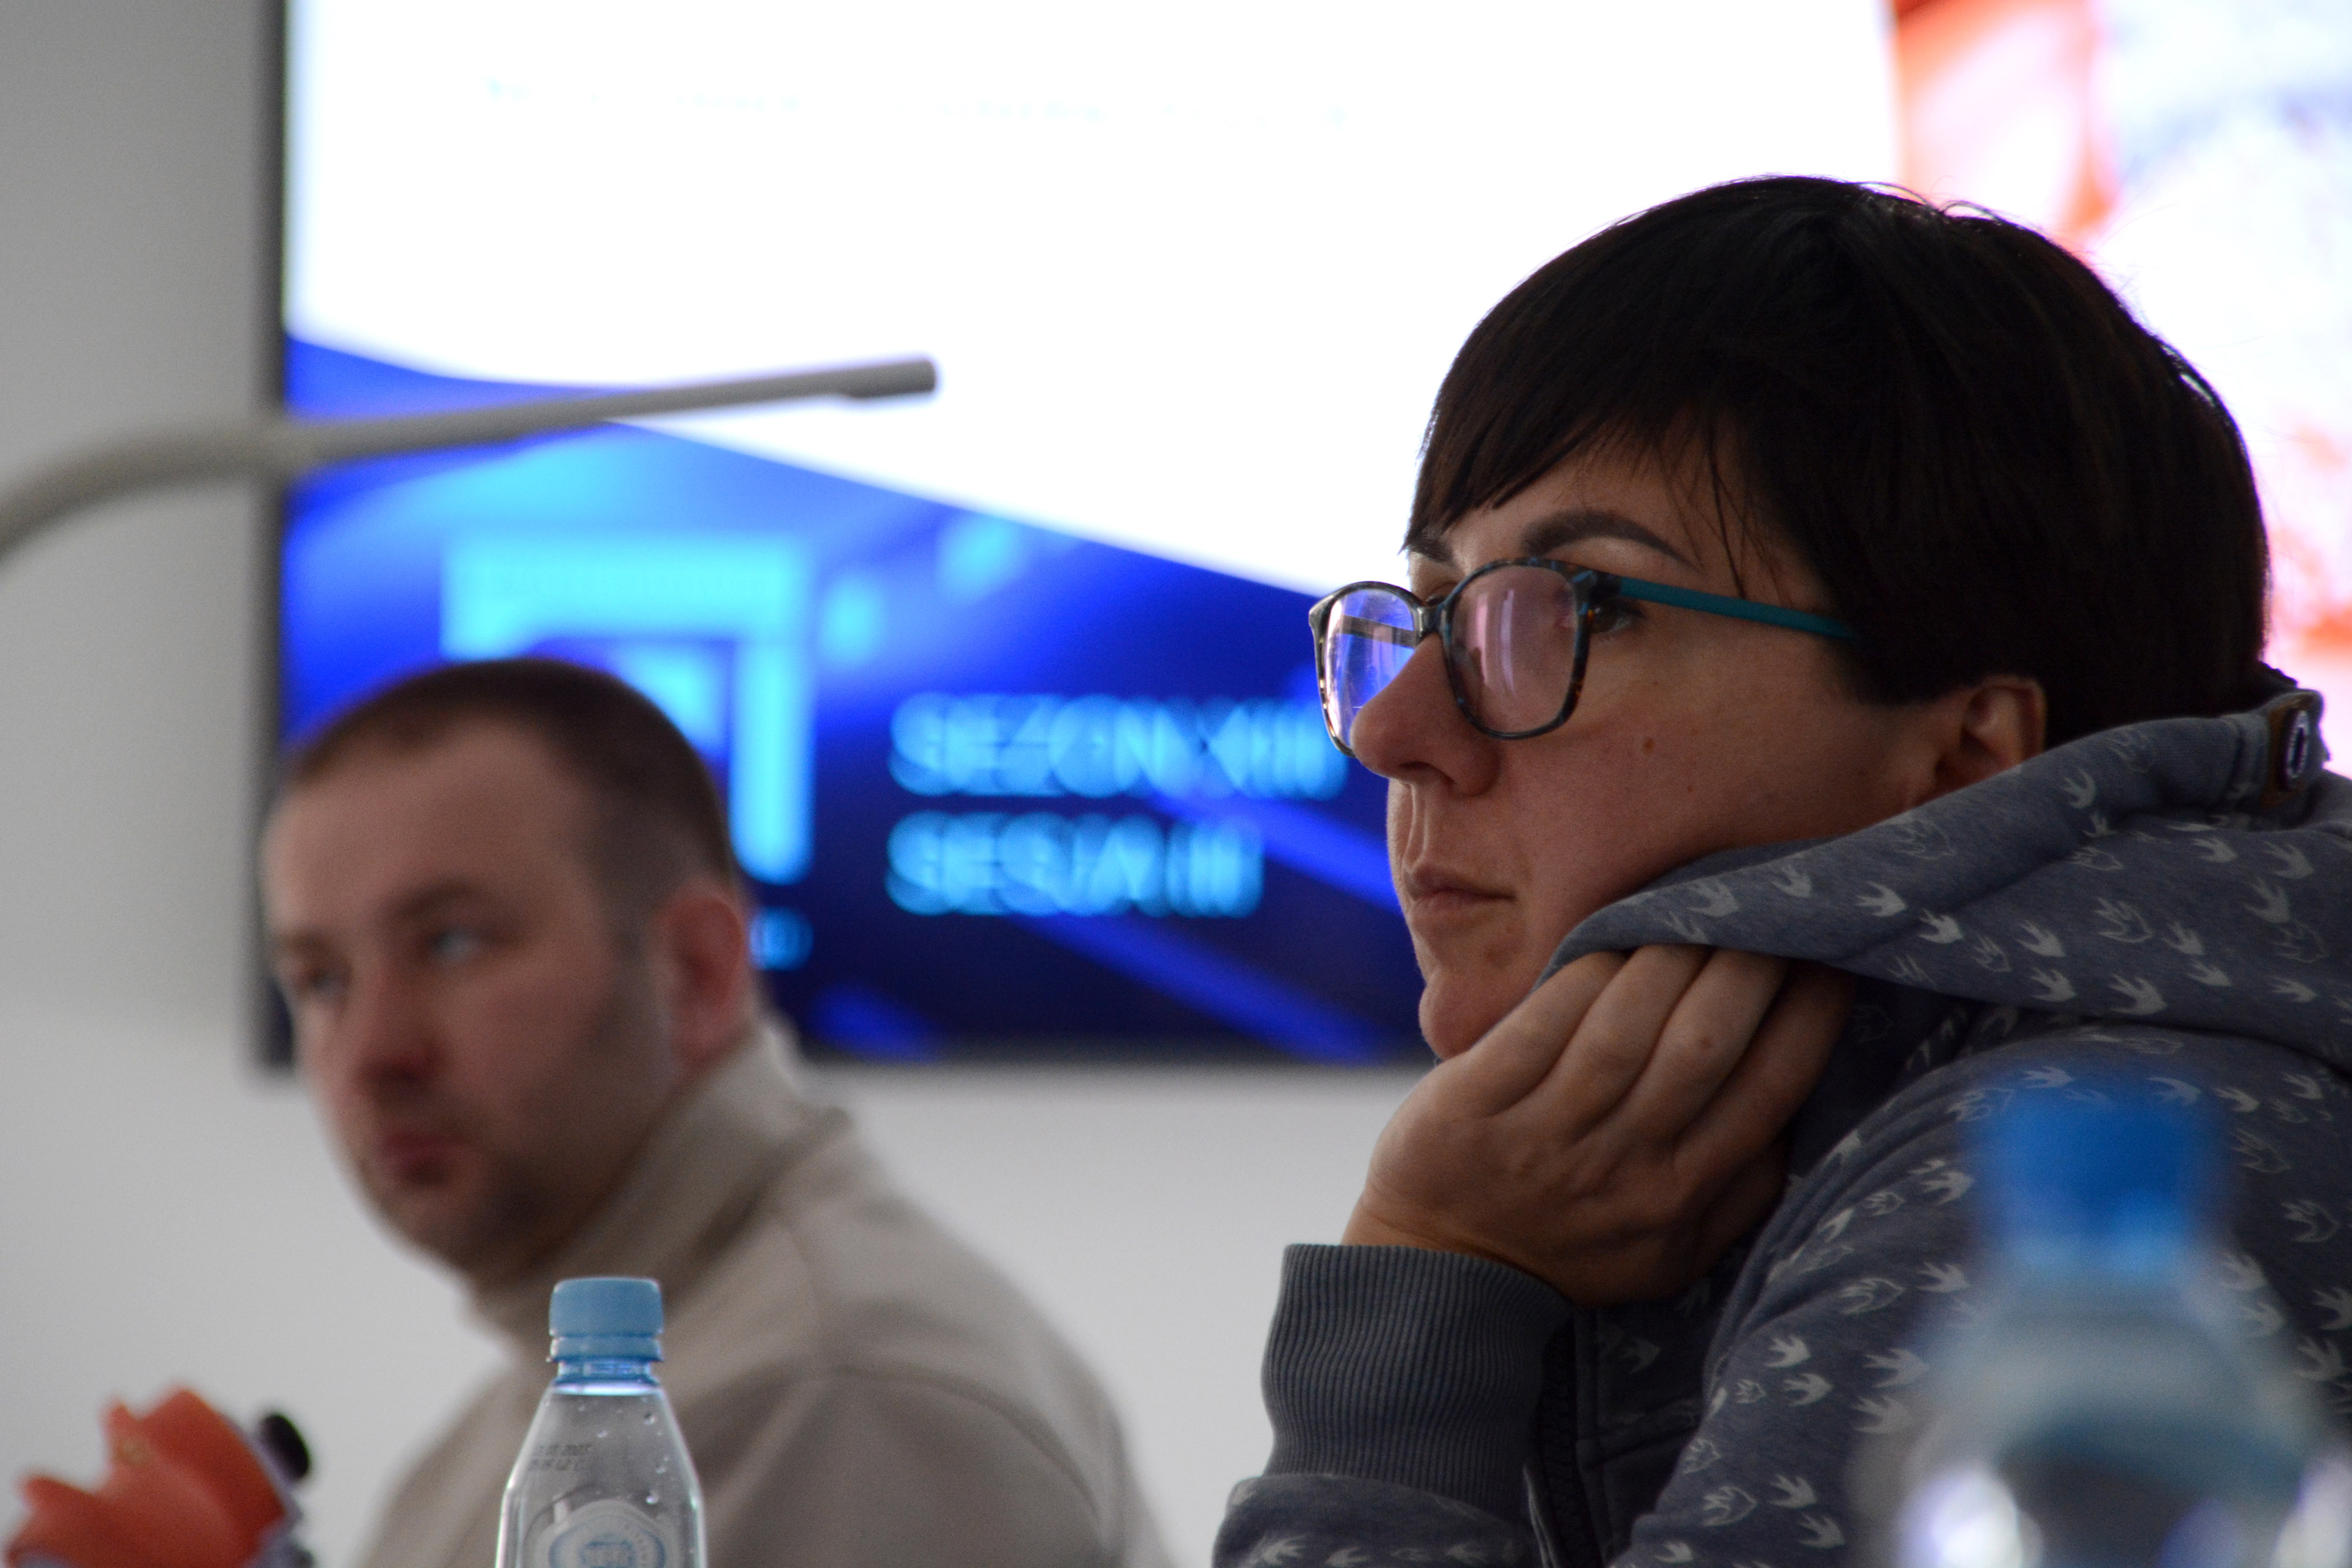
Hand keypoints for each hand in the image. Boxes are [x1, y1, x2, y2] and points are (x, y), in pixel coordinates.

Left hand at [1345, 946, 1851, 1304]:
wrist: (1441, 1273)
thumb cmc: (1575, 1243)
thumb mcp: (1675, 1248)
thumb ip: (1743, 1188)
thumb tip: (1812, 1105)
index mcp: (1682, 1196)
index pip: (1769, 1091)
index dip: (1808, 1016)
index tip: (1824, 957)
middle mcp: (1621, 1167)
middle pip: (1703, 1046)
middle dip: (1742, 967)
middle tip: (1756, 911)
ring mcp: (1544, 1136)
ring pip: (1624, 1027)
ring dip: (1666, 957)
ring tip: (1688, 914)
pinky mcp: (1474, 1105)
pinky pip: (1542, 1022)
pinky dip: (1583, 974)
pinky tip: (1609, 940)